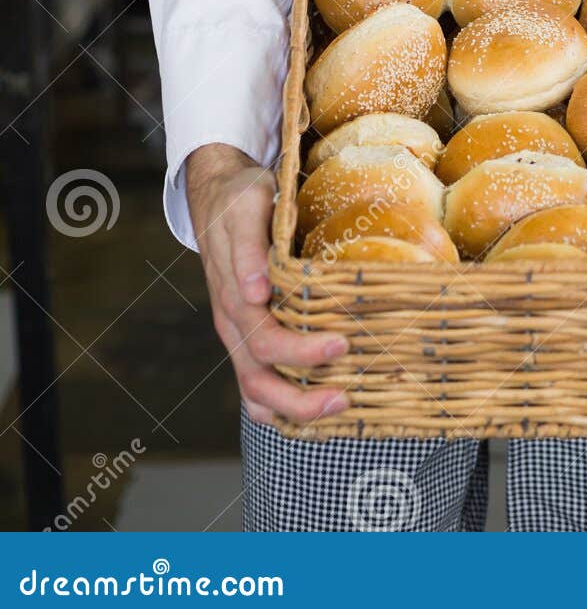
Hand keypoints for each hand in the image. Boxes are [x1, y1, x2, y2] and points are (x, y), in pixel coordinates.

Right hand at [185, 143, 347, 424]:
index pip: (265, 340)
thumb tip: (255, 293)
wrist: (218, 195)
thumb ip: (249, 249)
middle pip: (258, 380)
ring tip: (338, 410)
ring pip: (255, 392)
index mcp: (233, 296)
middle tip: (345, 398)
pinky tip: (317, 413)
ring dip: (294, 411)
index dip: (301, 352)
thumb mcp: (247, 208)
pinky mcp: (246, 336)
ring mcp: (237, 334)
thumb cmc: (240, 199)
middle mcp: (233, 323)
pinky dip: (283, 407)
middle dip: (300, 400)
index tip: (341, 345)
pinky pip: (257, 385)